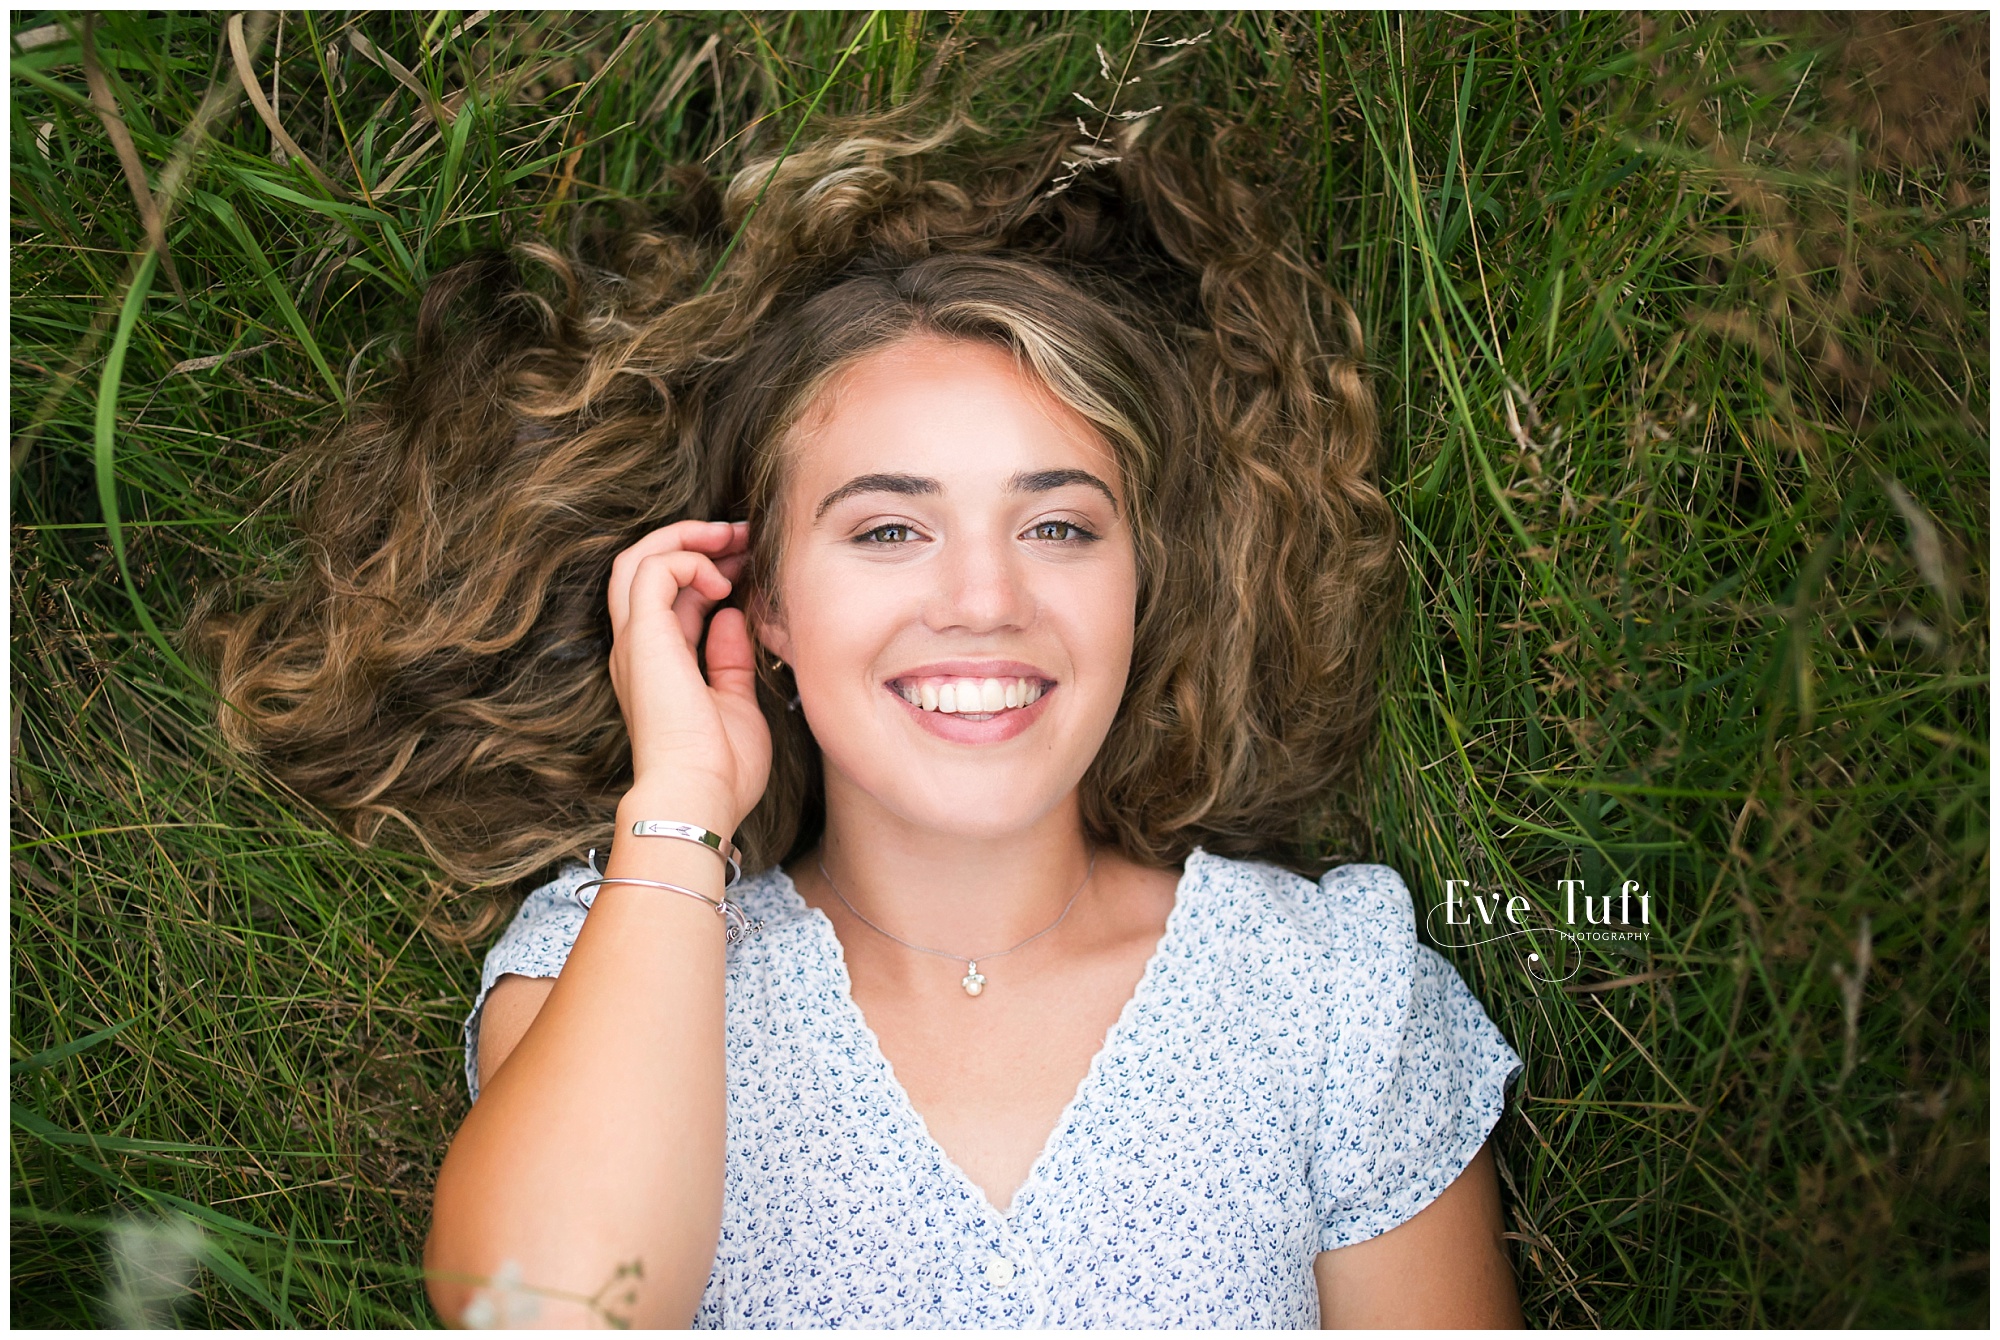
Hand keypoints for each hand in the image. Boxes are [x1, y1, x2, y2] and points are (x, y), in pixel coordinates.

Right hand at [605, 519, 771, 835]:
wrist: (699, 796)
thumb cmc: (720, 768)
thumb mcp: (735, 703)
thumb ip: (730, 659)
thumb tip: (734, 616)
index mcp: (657, 664)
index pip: (671, 597)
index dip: (708, 570)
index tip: (751, 561)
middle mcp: (637, 648)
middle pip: (645, 567)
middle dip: (695, 541)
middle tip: (743, 535)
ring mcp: (634, 642)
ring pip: (637, 559)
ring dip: (687, 539)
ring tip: (731, 537)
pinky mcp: (642, 638)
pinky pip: (653, 570)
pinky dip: (687, 560)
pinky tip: (723, 581)